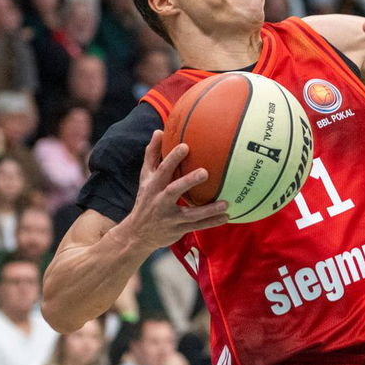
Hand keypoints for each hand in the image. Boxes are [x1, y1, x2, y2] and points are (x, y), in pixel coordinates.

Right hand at [118, 130, 231, 250]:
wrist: (137, 233)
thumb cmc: (146, 198)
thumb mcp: (145, 177)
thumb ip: (152, 155)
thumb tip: (159, 131)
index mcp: (153, 186)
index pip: (162, 170)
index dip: (172, 158)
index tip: (186, 146)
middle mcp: (160, 201)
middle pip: (173, 190)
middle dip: (188, 182)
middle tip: (205, 172)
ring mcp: (169, 218)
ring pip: (190, 214)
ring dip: (208, 210)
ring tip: (226, 203)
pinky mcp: (178, 230)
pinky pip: (197, 226)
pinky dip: (212, 222)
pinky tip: (227, 216)